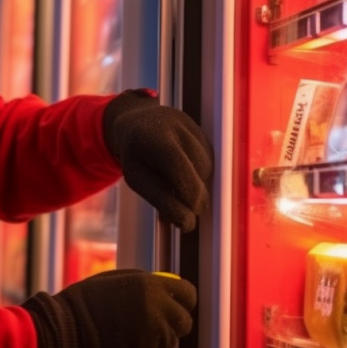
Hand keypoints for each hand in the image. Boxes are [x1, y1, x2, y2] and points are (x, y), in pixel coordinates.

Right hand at [22, 269, 195, 347]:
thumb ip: (145, 284)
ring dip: (158, 340)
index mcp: (151, 286)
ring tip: (131, 334)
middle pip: (184, 322)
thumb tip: (167, 286)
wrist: (64, 330)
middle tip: (156, 323)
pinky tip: (125, 346)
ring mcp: (152, 338)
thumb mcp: (117, 281)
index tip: (177, 303)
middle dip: (173, 323)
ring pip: (169, 342)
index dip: (183, 299)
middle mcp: (157, 312)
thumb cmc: (85, 302)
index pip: (188, 294)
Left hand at [104, 89, 212, 230]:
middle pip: (198, 171)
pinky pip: (210, 164)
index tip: (187, 223)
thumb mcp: (137, 180)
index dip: (188, 197)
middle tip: (183, 214)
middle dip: (194, 199)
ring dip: (197, 188)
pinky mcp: (204, 133)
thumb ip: (161, 200)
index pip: (179, 167)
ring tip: (177, 191)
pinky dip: (200, 177)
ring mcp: (193, 127)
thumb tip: (188, 223)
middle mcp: (176, 126)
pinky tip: (184, 176)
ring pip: (207, 170)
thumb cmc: (136, 157)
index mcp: (153, 137)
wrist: (138, 124)